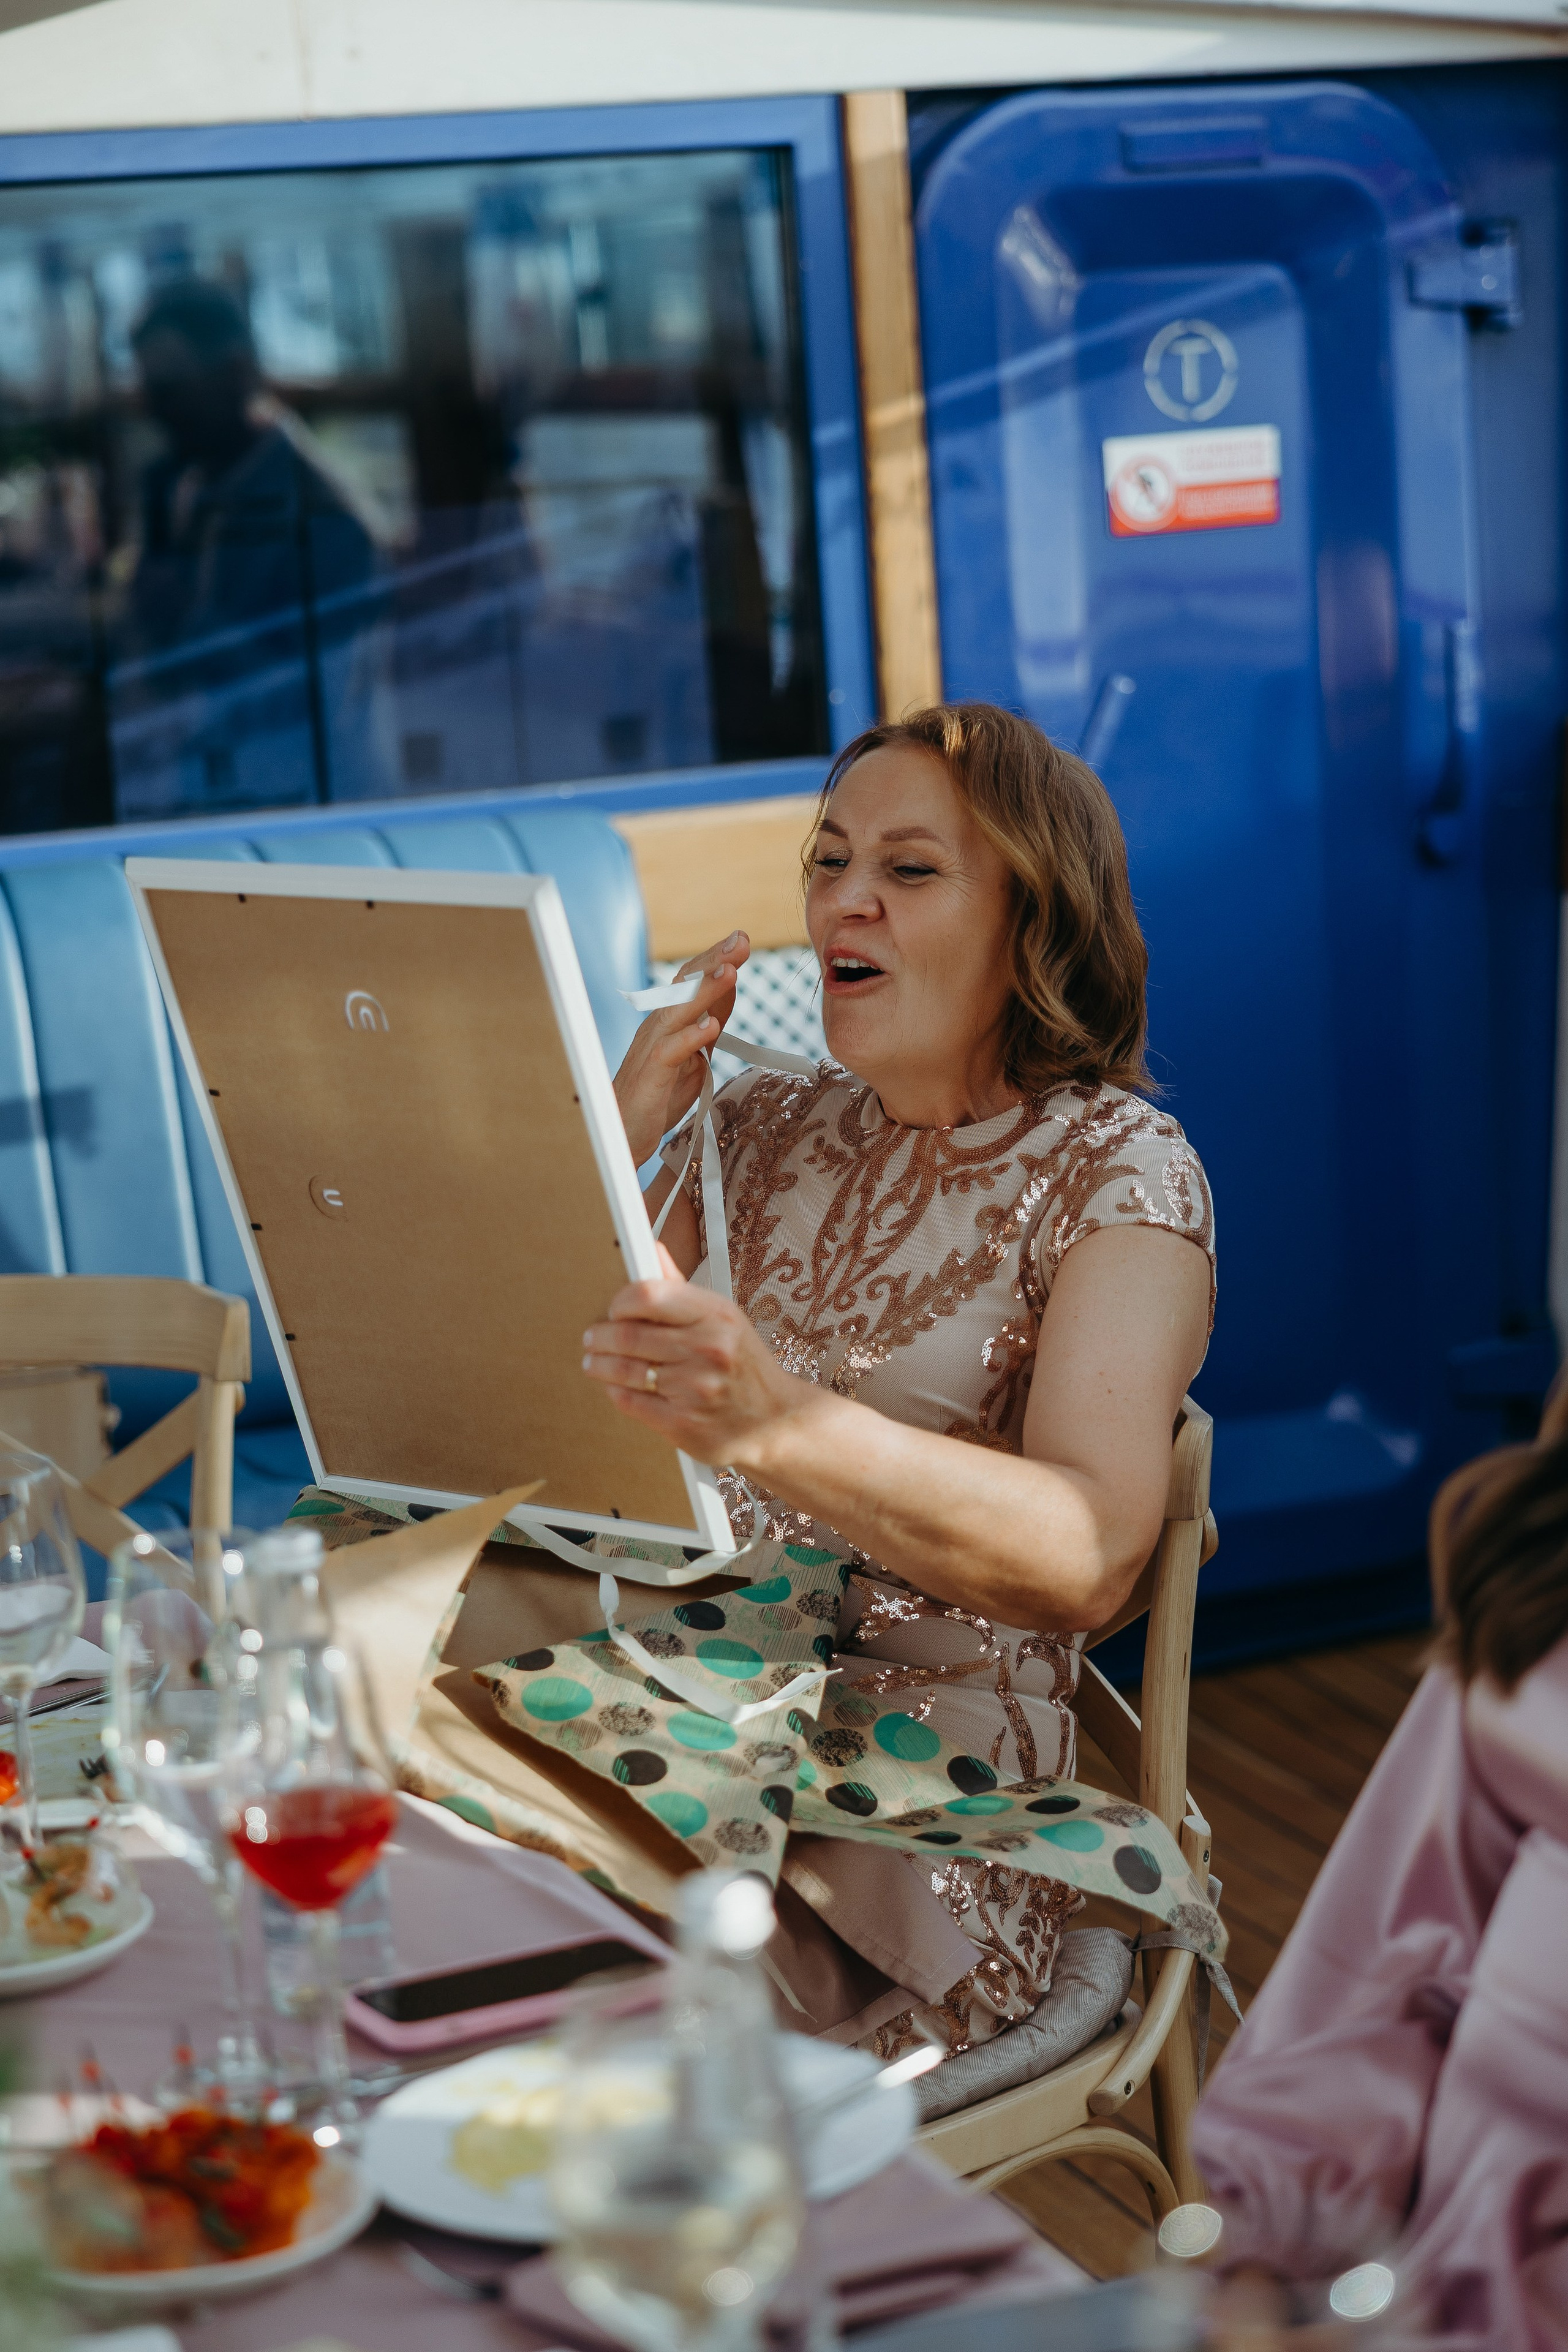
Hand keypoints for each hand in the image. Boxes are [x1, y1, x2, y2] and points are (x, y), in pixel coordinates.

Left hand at [583, 1243, 809, 1468]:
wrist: (773, 1419)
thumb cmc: (743, 1364)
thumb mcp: (723, 1318)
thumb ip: (680, 1288)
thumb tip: (652, 1250)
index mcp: (716, 1315)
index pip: (648, 1295)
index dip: (620, 1301)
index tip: (614, 1308)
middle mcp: (707, 1349)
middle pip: (628, 1335)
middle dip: (600, 1336)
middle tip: (593, 1337)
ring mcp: (694, 1388)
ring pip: (623, 1370)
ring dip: (599, 1364)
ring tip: (595, 1361)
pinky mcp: (682, 1422)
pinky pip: (630, 1401)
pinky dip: (615, 1391)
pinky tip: (616, 1386)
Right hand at [612, 931, 749, 1166]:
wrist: (623, 1130)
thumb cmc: (658, 1092)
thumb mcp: (693, 1055)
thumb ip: (709, 1024)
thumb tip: (729, 990)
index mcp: (669, 1020)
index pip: (690, 981)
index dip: (714, 959)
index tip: (740, 938)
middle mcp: (658, 1026)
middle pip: (685, 986)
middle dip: (713, 962)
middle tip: (740, 941)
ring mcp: (653, 1047)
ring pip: (679, 1011)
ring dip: (705, 991)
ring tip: (731, 972)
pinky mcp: (652, 1074)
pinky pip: (671, 1051)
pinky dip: (691, 1037)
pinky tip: (712, 1026)